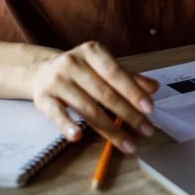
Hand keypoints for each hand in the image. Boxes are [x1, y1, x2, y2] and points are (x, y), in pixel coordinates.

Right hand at [30, 41, 159, 153]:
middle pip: (104, 93)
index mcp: (92, 51)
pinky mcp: (43, 98)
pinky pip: (57, 114)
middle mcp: (73, 63)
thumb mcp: (103, 68)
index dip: (133, 91)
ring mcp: (57, 81)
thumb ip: (129, 78)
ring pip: (87, 108)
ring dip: (110, 129)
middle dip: (128, 114)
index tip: (150, 108)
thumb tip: (154, 88)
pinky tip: (78, 136)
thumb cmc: (80, 70)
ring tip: (128, 143)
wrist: (41, 70)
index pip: (116, 73)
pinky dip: (67, 125)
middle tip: (146, 129)